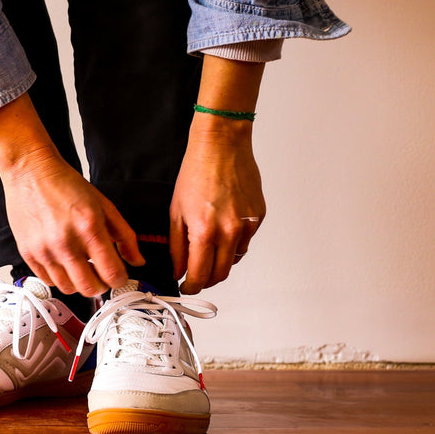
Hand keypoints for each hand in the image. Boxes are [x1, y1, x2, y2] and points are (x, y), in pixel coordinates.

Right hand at [0, 93, 143, 295]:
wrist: (31, 172)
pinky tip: (65, 263)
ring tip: (82, 266)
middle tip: (102, 274)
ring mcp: (44, 251)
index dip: (120, 279)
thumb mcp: (104, 206)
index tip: (120, 275)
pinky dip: (60, 278)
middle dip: (101, 285)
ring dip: (80, 282)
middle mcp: (65, 243)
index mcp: (89, 228)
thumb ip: (125, 236)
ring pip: (69, 289)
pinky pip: (48, 281)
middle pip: (90, 288)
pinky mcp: (27, 254)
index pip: (112, 274)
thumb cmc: (66, 185)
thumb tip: (137, 261)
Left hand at [170, 122, 264, 294]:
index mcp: (205, 231)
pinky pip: (245, 242)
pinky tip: (223, 230)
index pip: (200, 274)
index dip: (191, 286)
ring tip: (208, 248)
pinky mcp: (258, 217)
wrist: (221, 146)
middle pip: (220, 274)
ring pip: (234, 260)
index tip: (187, 287)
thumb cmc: (196, 172)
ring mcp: (247, 225)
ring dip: (220, 262)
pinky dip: (233, 244)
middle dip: (206, 280)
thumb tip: (179, 270)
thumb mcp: (176, 211)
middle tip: (196, 277)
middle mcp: (229, 231)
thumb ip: (177, 246)